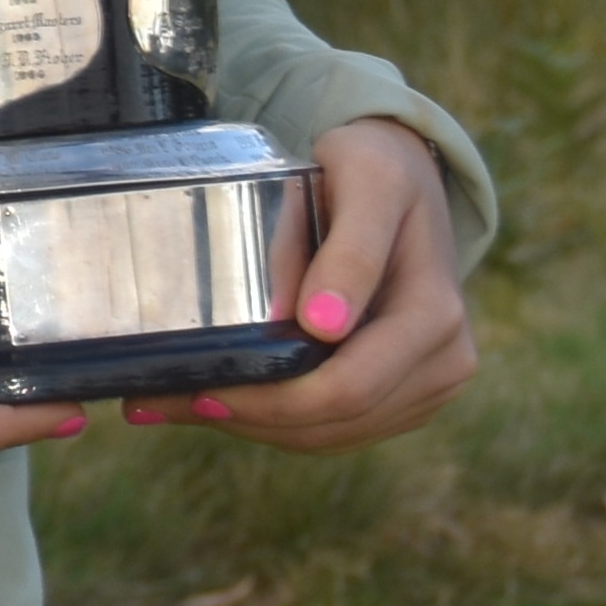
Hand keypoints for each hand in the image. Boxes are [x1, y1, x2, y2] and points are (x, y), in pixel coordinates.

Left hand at [132, 120, 476, 450]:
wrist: (405, 177)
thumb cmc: (377, 170)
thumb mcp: (369, 182)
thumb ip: (352, 249)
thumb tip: (324, 325)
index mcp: (435, 318)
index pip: (347, 389)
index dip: (271, 401)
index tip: (200, 389)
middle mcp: (444, 362)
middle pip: (333, 422)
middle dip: (248, 417)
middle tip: (161, 401)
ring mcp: (426, 384)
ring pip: (330, 435)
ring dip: (253, 425)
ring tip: (176, 401)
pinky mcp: (402, 394)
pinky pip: (335, 426)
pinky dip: (276, 420)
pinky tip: (223, 397)